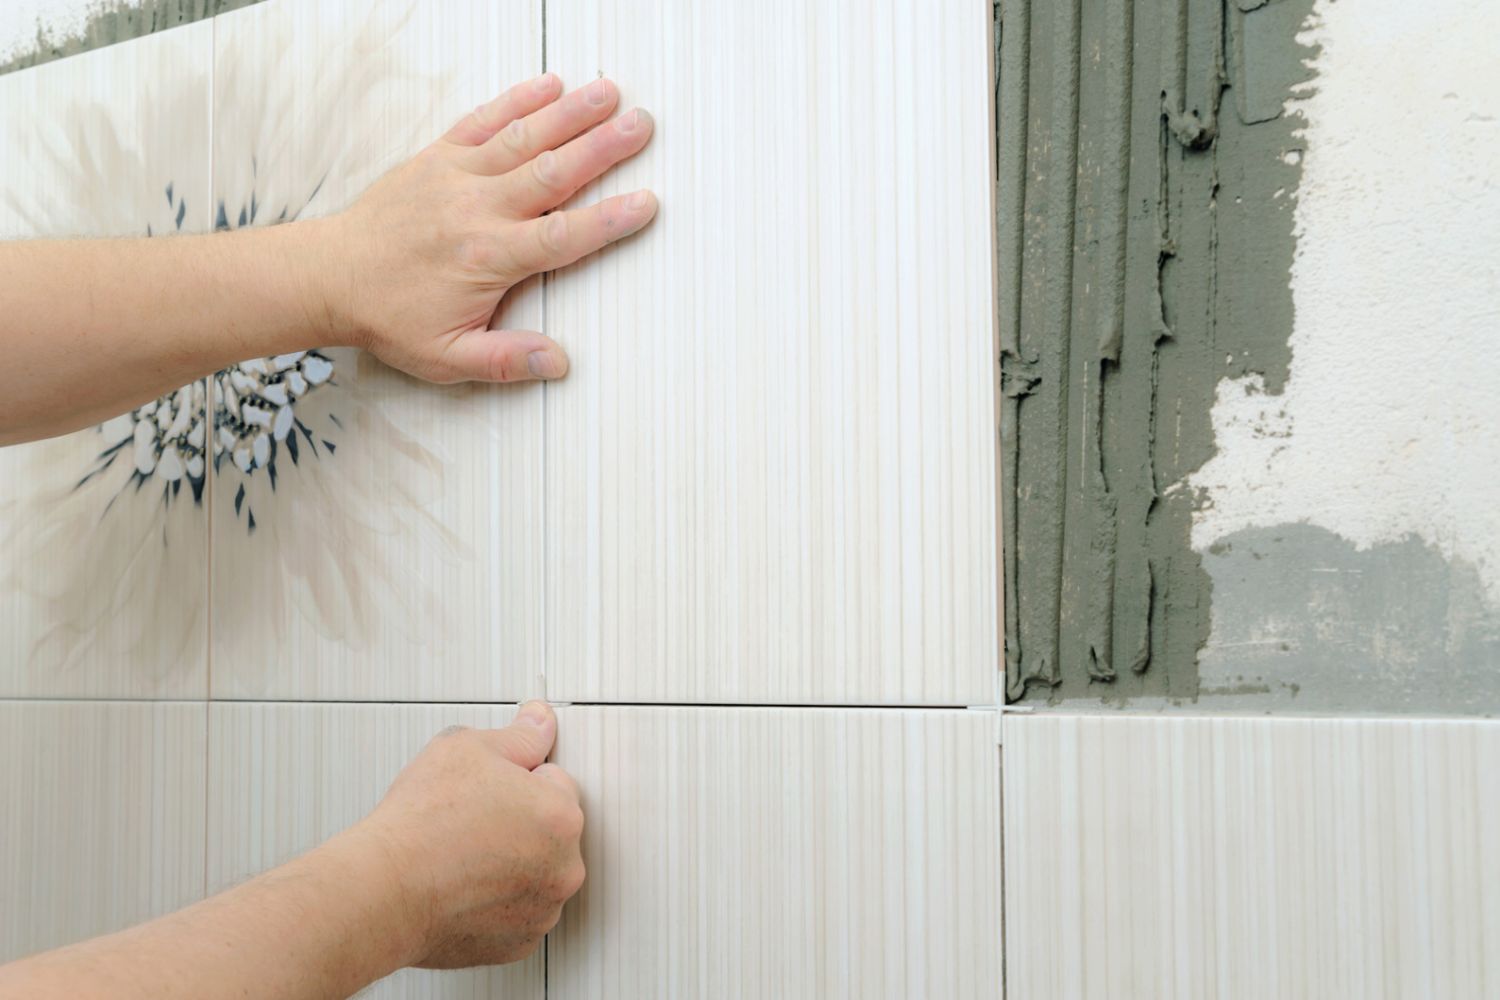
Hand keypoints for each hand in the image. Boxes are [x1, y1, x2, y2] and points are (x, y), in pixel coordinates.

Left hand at [324, 73, 656, 382]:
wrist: (329, 277)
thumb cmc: (389, 317)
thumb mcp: (446, 359)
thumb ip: (505, 361)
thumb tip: (557, 363)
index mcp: (487, 259)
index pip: (561, 237)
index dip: (607, 221)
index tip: (646, 204)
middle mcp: (477, 210)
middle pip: (551, 173)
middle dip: (601, 148)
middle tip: (642, 126)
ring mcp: (456, 177)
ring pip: (523, 139)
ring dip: (569, 114)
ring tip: (609, 92)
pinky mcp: (437, 157)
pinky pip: (483, 122)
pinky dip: (516, 101)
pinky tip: (549, 86)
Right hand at [347, 701, 584, 967]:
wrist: (381, 891)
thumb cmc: (420, 825)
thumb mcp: (468, 748)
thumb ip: (518, 735)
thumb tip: (539, 722)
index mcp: (561, 816)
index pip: (555, 782)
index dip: (518, 778)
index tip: (488, 788)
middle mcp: (562, 868)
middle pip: (550, 831)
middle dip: (521, 821)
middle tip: (472, 818)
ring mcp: (541, 910)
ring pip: (535, 872)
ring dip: (511, 863)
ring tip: (463, 854)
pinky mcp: (516, 944)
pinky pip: (515, 910)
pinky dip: (496, 901)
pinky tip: (463, 886)